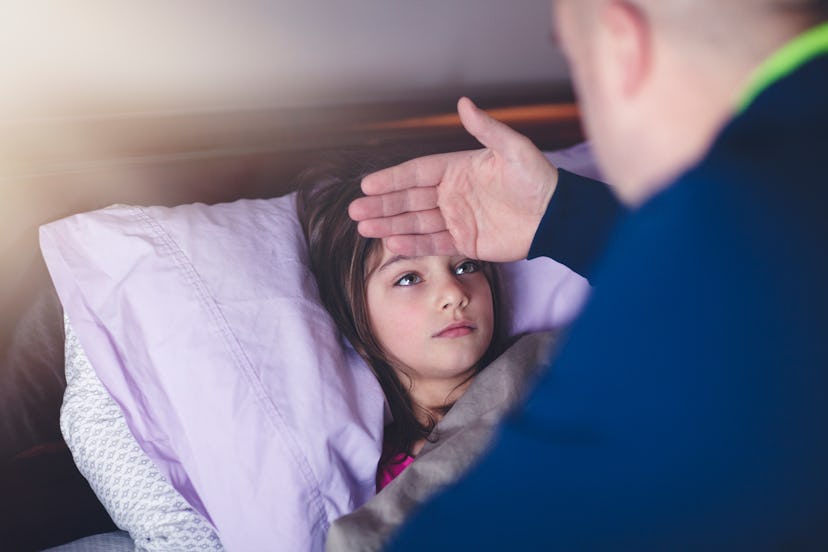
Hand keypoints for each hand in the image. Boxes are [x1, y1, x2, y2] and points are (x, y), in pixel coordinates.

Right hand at [349, 97, 558, 261]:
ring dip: (390, 225)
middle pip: (409, 199)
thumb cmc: (538, 178)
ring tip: (364, 228)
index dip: (393, 178)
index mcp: (458, 169)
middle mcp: (452, 194)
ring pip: (416, 222)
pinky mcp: (465, 242)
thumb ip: (487, 129)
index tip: (369, 184)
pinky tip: (392, 243)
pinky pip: (434, 243)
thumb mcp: (514, 149)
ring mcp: (457, 219)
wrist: (556, 216)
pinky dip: (413, 244)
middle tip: (356, 209)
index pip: (417, 173)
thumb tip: (464, 103)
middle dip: (382, 205)